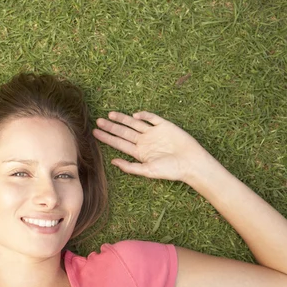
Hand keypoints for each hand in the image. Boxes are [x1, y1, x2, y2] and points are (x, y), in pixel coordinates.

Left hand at [93, 111, 211, 181]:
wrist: (191, 163)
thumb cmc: (171, 170)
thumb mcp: (148, 171)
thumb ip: (130, 167)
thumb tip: (113, 162)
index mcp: (139, 152)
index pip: (119, 143)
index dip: (107, 138)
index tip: (95, 133)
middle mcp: (144, 141)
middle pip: (124, 132)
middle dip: (111, 127)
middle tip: (98, 121)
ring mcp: (154, 133)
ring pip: (135, 123)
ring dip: (123, 119)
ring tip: (110, 115)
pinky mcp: (165, 126)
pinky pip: (153, 118)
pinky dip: (144, 115)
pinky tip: (135, 115)